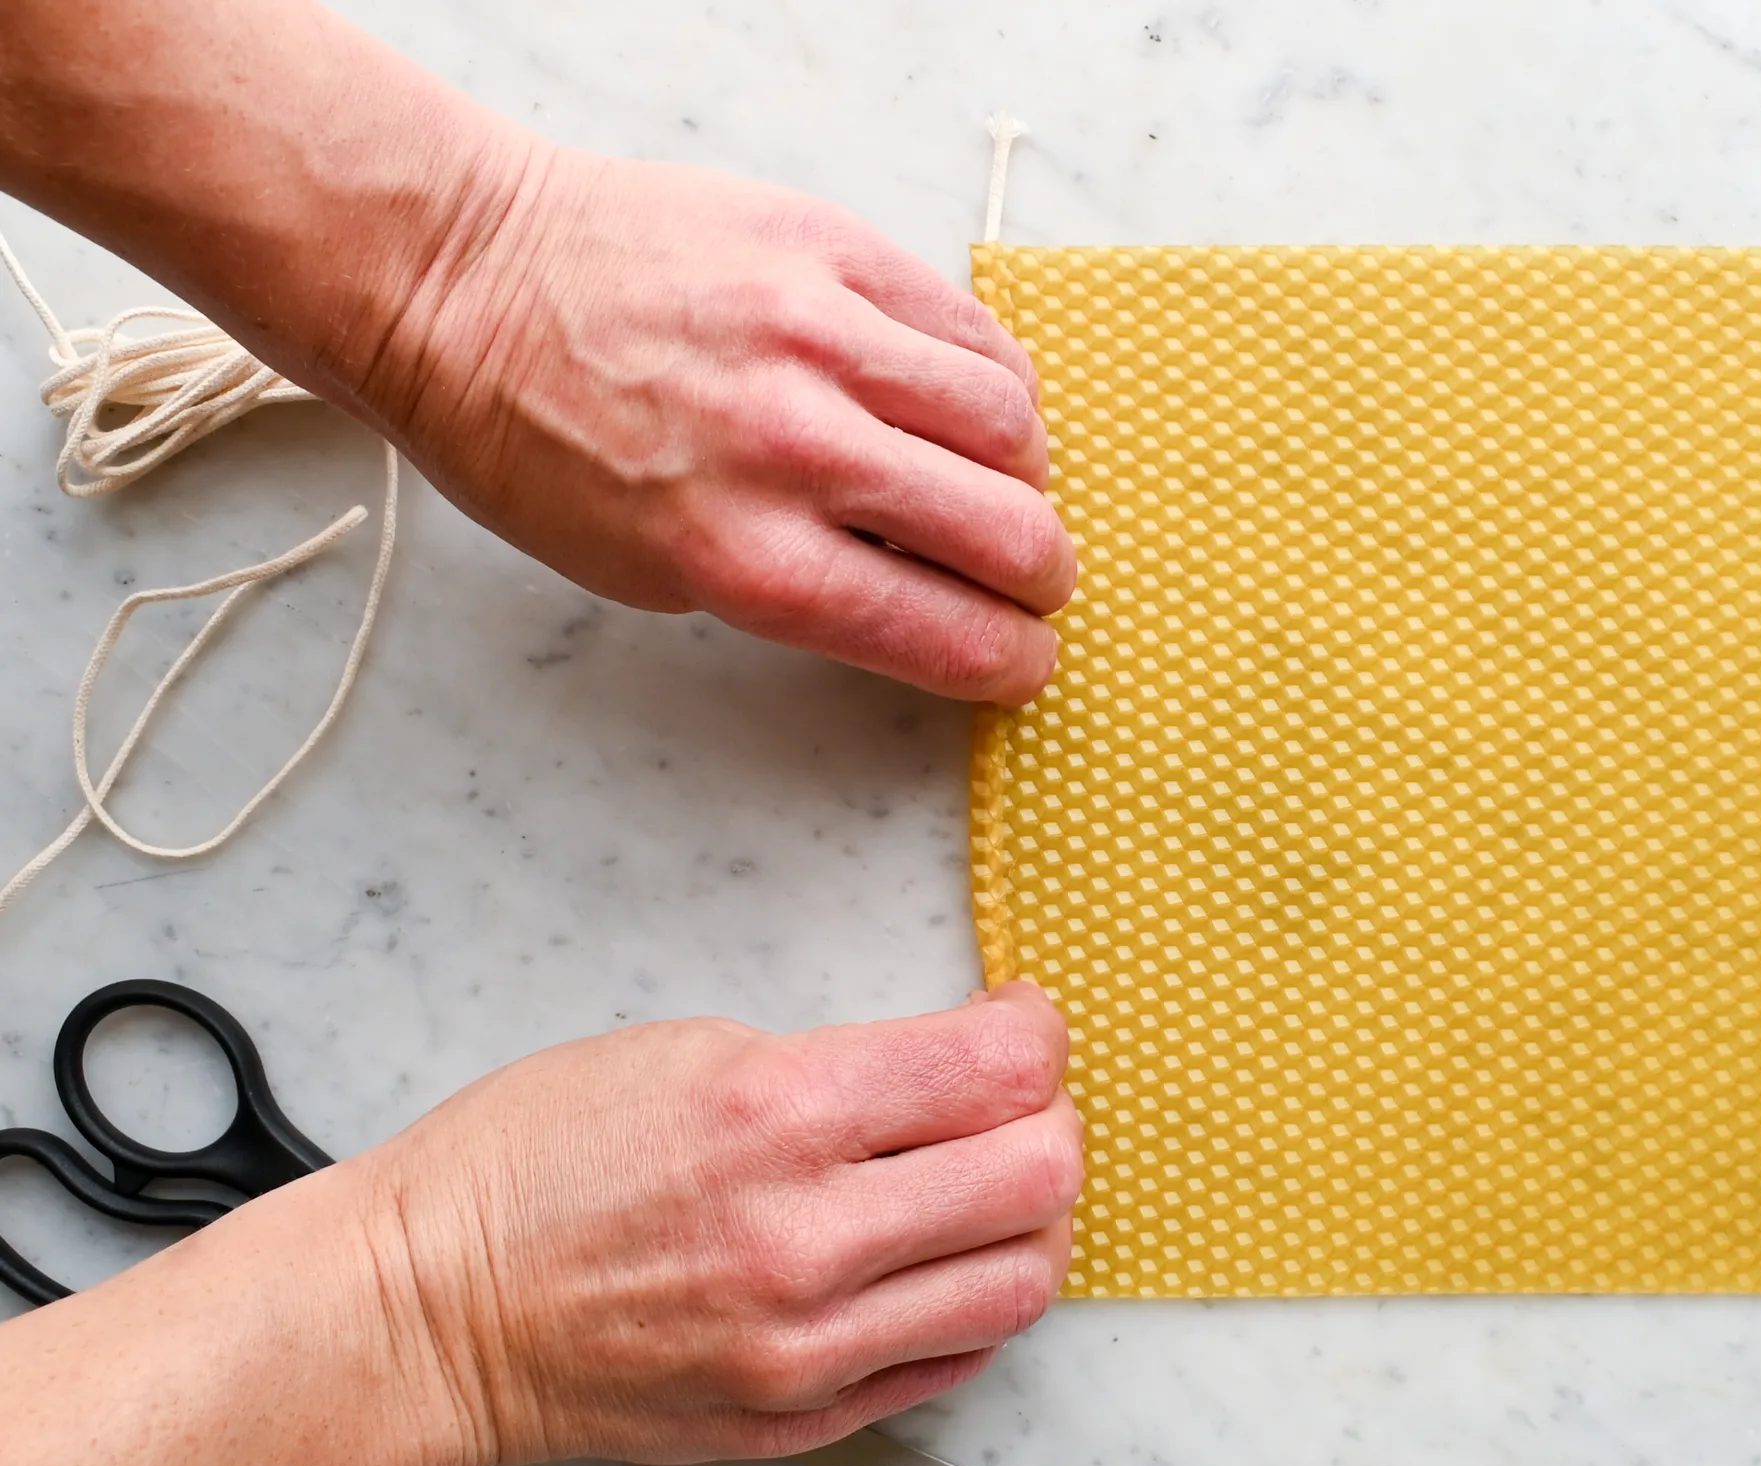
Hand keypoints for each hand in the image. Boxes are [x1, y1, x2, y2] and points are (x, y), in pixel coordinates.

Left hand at [353, 140, 1073, 704]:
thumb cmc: (537, 443)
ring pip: (1012, 422)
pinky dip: (992, 378)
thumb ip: (800, 588)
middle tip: (1031, 580)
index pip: (946, 634)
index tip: (1022, 660)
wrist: (459, 279)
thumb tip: (929, 594)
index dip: (1011, 662)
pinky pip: (969, 326)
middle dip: (1041, 578)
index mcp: (741, 556)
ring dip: (1024, 472)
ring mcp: (819, 334)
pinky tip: (964, 399)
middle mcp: (793, 446)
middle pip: (1010, 532)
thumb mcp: (651, 571)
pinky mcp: (830, 248)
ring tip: (993, 479)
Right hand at [360, 982, 1081, 1465]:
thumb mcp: (692, 1049)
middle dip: (1050, 1120)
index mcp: (776, 1116)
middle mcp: (806, 1240)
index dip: (1036, 1034)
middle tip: (1016, 1103)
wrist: (429, 1308)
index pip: (1000, 1071)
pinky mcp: (802, 1418)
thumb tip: (967, 1067)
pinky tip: (935, 1259)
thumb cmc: (535, 1164)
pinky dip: (973, 1298)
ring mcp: (808, 1345)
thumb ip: (847, 1065)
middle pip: (1040, 1177)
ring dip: (1031, 1221)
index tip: (1020, 1025)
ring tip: (986, 1188)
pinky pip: (955, 1358)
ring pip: (1022, 1283)